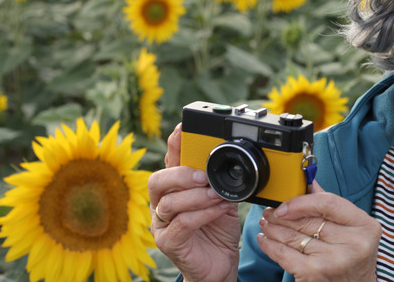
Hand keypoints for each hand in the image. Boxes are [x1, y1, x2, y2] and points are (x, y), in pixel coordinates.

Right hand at [148, 123, 240, 281]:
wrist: (219, 265)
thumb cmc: (218, 230)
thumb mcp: (222, 199)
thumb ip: (221, 181)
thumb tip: (236, 161)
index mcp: (175, 188)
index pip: (169, 161)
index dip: (174, 144)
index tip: (182, 128)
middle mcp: (163, 204)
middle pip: (157, 181)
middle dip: (180, 174)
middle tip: (203, 175)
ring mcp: (162, 224)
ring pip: (169, 203)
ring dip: (197, 196)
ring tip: (218, 195)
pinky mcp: (168, 243)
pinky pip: (181, 225)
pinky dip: (202, 214)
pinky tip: (218, 209)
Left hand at [257, 182, 380, 281]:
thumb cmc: (353, 258)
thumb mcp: (352, 229)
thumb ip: (331, 205)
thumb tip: (309, 182)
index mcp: (365, 226)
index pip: (329, 203)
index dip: (302, 201)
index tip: (285, 203)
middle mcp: (353, 244)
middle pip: (308, 221)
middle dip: (282, 215)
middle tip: (270, 211)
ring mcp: (334, 260)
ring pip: (293, 237)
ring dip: (273, 228)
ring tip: (265, 223)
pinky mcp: (315, 274)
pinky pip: (284, 255)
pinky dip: (270, 246)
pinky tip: (264, 239)